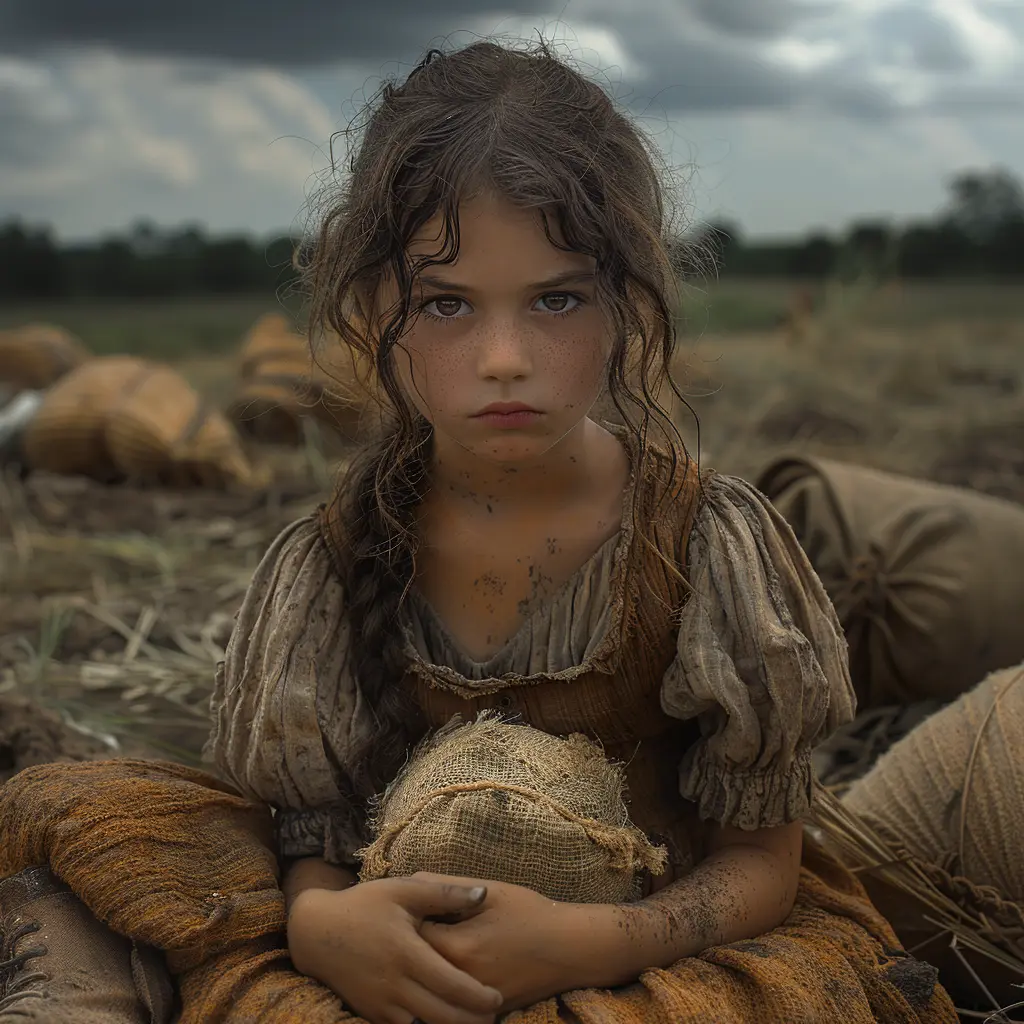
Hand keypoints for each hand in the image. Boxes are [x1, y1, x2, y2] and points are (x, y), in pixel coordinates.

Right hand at [287, 876, 503, 1023]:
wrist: (317, 933)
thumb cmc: (365, 905)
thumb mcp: (404, 891)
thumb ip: (444, 893)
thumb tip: (483, 895)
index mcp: (407, 953)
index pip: (451, 985)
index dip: (478, 997)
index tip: (498, 999)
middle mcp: (395, 984)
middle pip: (442, 1015)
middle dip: (471, 1021)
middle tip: (494, 1018)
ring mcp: (381, 1002)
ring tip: (473, 1022)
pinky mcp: (371, 1012)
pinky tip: (441, 1021)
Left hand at [414, 873, 595, 1012]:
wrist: (568, 948)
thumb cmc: (529, 913)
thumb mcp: (489, 891)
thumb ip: (447, 887)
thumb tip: (411, 881)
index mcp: (457, 946)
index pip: (411, 936)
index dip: (406, 920)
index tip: (409, 909)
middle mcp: (459, 979)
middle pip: (416, 965)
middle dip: (411, 946)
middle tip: (414, 928)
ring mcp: (470, 1001)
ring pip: (431, 987)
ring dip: (426, 969)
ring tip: (429, 949)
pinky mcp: (482, 1013)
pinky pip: (450, 1002)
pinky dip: (444, 987)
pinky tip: (450, 969)